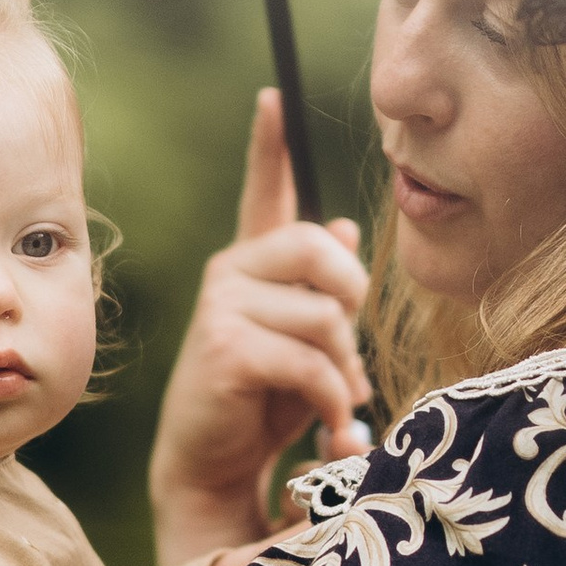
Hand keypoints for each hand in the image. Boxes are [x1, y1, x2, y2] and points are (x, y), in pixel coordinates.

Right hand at [146, 90, 371, 562]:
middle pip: (318, 250)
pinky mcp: (224, 348)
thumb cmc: (264, 404)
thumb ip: (321, 291)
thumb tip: (341, 226)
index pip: (264, 192)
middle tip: (346, 349)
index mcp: (252, 266)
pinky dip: (332, 400)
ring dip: (345, 370)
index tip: (272, 96)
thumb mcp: (304, 343)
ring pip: (324, 316)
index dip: (269, 145)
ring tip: (335, 402)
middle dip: (350, 300)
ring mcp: (222, 308)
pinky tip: (327, 426)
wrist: (215, 469)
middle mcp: (229, 273)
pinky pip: (310, 360)